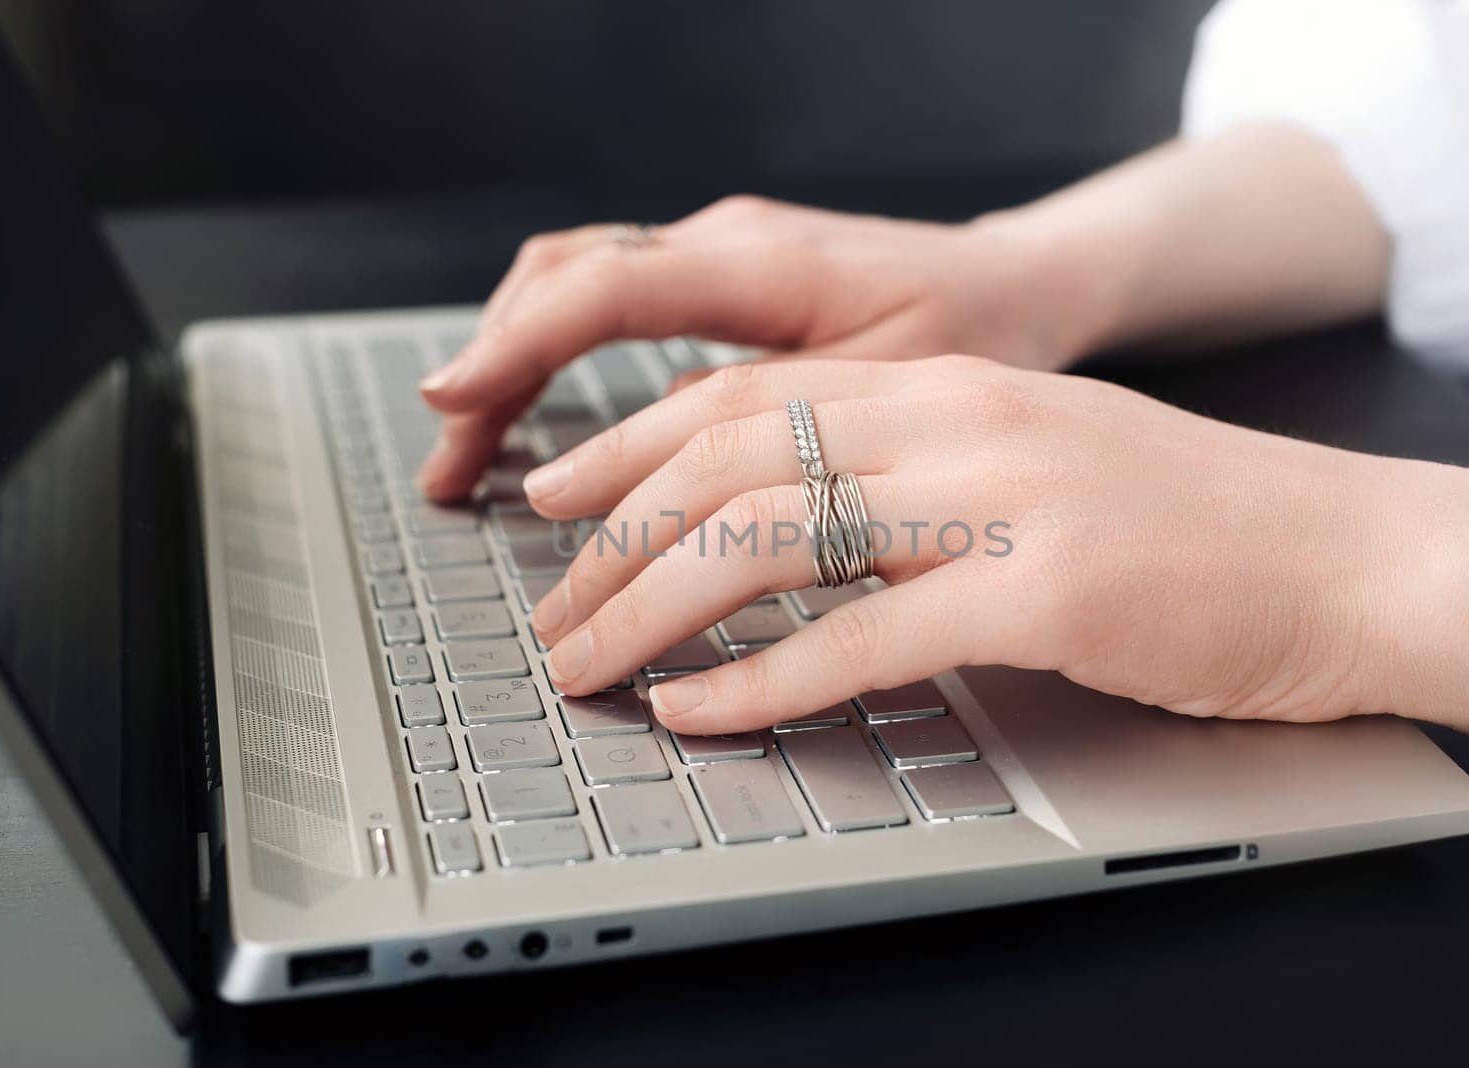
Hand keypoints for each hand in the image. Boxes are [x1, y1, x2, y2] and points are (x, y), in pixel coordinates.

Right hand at [415, 196, 1102, 499]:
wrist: (1019, 284)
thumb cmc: (980, 336)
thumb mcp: (896, 392)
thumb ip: (781, 419)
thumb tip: (667, 464)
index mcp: (766, 262)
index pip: (606, 286)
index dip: (520, 345)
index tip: (452, 400)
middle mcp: (727, 240)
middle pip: (564, 282)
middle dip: (492, 370)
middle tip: (449, 469)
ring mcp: (717, 250)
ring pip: (573, 284)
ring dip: (511, 362)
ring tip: (468, 454)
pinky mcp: (720, 275)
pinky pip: (607, 298)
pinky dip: (553, 354)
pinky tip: (535, 418)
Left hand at [525, 355, 1441, 736]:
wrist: (1345, 554)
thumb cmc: (1188, 522)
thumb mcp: (1031, 458)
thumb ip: (916, 472)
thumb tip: (788, 523)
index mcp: (949, 381)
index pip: (746, 395)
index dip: (631, 447)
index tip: (561, 499)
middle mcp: (960, 420)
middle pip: (731, 459)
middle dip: (616, 538)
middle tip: (554, 606)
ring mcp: (1000, 499)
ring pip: (772, 535)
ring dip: (654, 606)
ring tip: (588, 664)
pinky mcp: (1042, 593)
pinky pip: (861, 636)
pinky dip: (760, 678)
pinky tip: (700, 708)